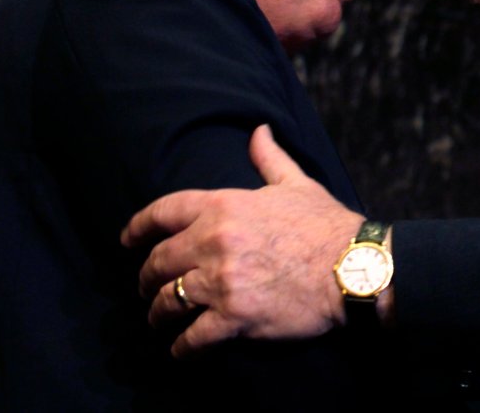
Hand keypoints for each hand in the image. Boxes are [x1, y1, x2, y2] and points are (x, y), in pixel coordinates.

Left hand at [120, 124, 363, 356]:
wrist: (352, 267)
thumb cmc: (325, 224)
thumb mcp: (296, 183)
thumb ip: (269, 158)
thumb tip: (259, 130)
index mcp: (224, 206)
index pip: (164, 213)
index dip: (138, 227)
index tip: (127, 240)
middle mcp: (215, 242)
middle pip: (158, 262)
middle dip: (147, 277)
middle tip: (147, 287)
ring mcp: (222, 282)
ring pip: (168, 302)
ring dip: (158, 314)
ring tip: (160, 320)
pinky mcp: (234, 318)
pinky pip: (191, 338)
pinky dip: (181, 348)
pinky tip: (180, 349)